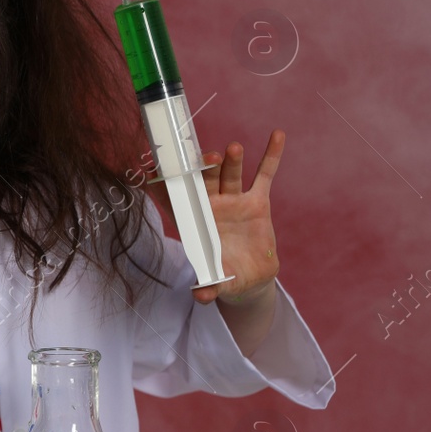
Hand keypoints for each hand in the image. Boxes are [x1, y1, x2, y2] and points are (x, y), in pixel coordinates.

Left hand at [177, 130, 284, 305]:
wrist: (249, 276)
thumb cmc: (224, 275)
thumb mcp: (218, 282)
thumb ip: (209, 286)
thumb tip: (201, 296)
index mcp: (193, 222)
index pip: (173, 199)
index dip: (163, 185)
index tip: (153, 168)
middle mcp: (210, 205)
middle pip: (204, 181)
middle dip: (204, 169)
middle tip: (208, 156)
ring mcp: (233, 200)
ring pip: (230, 175)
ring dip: (231, 161)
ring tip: (233, 149)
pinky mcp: (257, 201)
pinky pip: (265, 174)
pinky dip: (270, 155)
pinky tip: (277, 135)